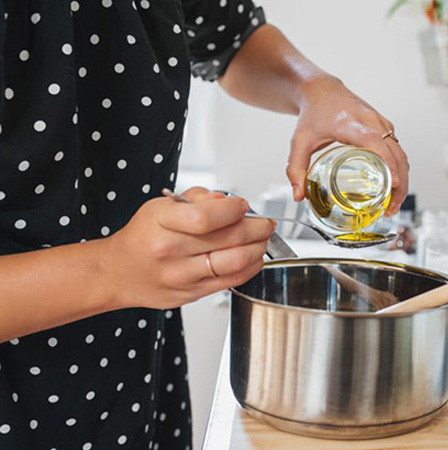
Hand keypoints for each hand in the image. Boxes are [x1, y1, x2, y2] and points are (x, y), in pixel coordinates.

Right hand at [101, 187, 274, 309]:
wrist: (118, 272)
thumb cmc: (142, 237)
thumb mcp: (160, 206)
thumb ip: (196, 198)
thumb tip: (226, 200)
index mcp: (161, 223)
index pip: (207, 216)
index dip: (234, 209)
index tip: (243, 205)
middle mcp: (171, 251)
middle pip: (229, 238)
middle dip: (258, 227)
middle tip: (266, 222)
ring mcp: (182, 276)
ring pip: (236, 261)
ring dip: (259, 248)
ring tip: (263, 239)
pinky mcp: (192, 294)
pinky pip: (232, 281)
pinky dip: (251, 267)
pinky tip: (254, 257)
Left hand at [286, 76, 408, 214]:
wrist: (322, 90)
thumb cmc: (313, 113)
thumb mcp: (300, 141)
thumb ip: (296, 169)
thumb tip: (298, 195)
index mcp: (350, 123)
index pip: (374, 141)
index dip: (386, 162)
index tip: (393, 182)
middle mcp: (371, 121)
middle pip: (395, 153)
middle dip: (399, 183)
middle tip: (391, 208)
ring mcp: (381, 124)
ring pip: (401, 153)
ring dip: (402, 180)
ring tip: (393, 205)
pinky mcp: (385, 128)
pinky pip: (398, 150)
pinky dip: (399, 170)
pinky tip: (393, 189)